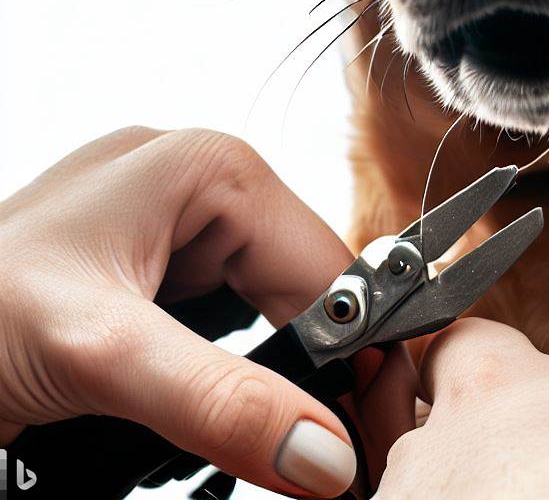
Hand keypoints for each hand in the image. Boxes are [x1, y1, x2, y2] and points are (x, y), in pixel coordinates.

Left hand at [0, 127, 412, 496]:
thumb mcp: (100, 356)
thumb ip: (219, 403)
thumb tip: (325, 453)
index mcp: (210, 168)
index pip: (327, 263)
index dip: (360, 352)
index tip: (371, 436)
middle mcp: (200, 183)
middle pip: (303, 284)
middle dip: (320, 367)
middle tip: (330, 457)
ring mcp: (172, 220)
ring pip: (269, 302)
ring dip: (283, 371)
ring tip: (290, 436)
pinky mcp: (150, 261)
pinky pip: (226, 314)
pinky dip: (239, 366)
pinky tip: (235, 404)